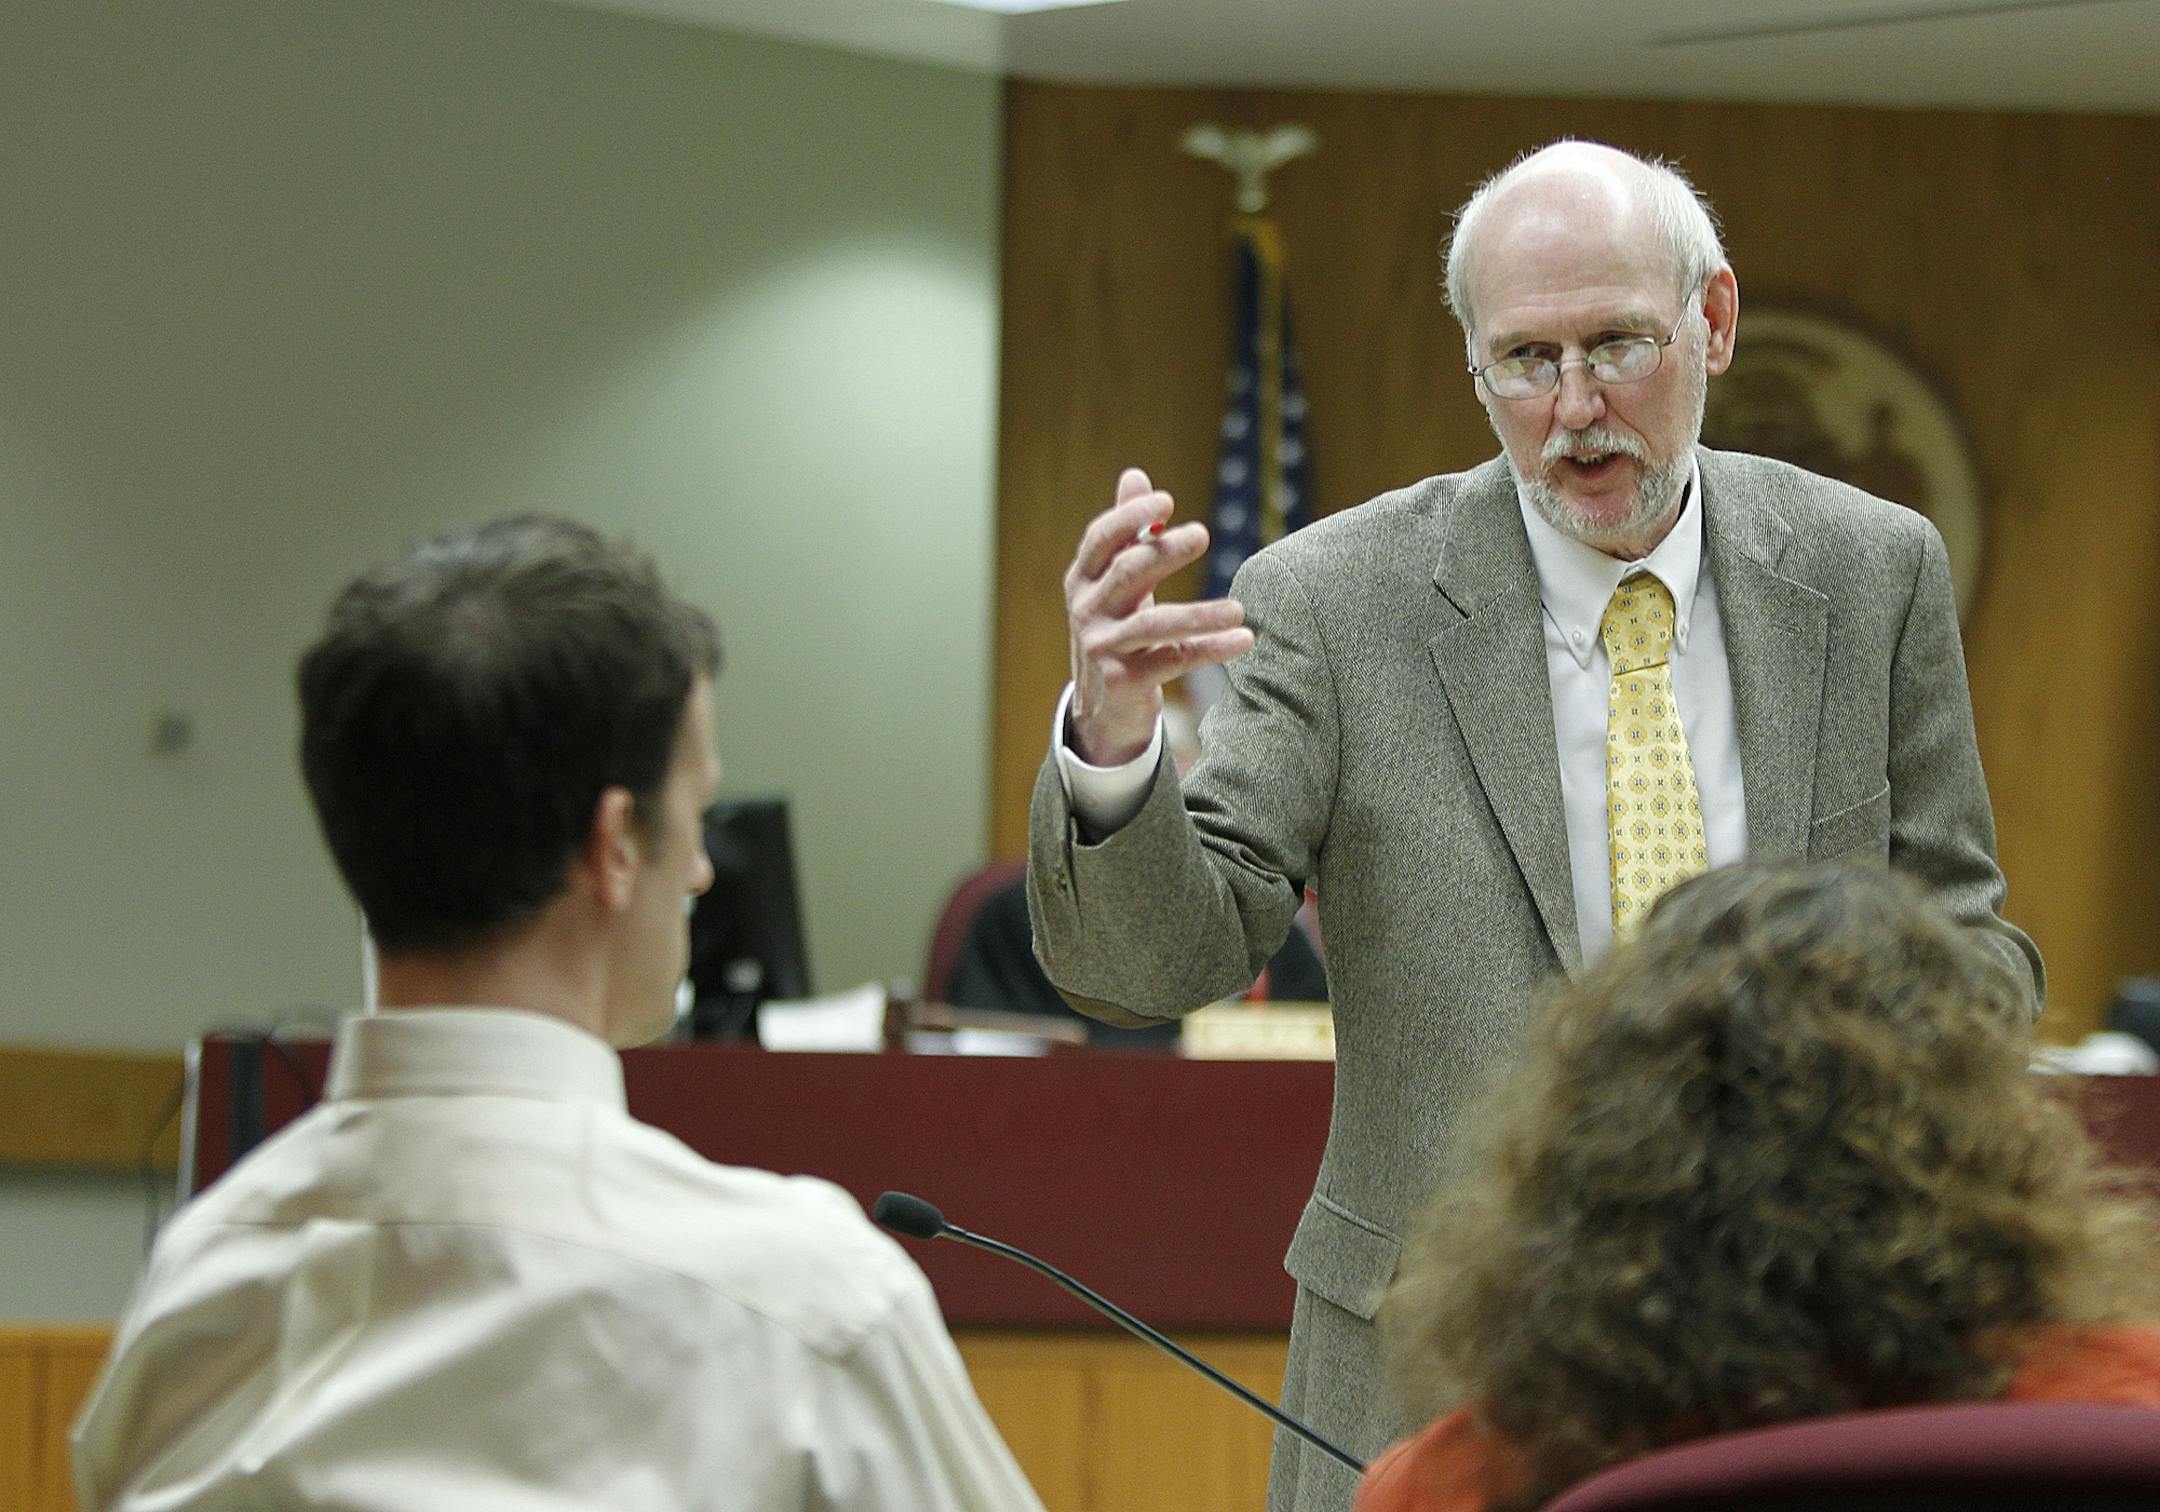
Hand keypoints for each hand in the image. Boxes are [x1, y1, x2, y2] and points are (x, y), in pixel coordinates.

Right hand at [1064, 468, 1254, 765]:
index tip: (1165, 501)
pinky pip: (1171, 660)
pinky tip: (1242, 640)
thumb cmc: (1116, 628)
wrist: (1100, 707)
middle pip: (1127, 573)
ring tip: (1239, 609)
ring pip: (1152, 624)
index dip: (1128, 517)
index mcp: (1083, 579)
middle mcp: (1087, 611)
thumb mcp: (1115, 581)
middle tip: (1202, 534)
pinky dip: (1210, 649)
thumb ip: (1126, 531)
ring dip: (1199, 614)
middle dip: (1164, 553)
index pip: (1100, 540)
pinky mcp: (1121, 682)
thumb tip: (1135, 475)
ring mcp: (1101, 648)